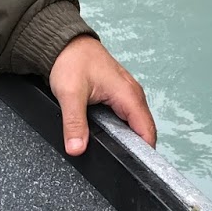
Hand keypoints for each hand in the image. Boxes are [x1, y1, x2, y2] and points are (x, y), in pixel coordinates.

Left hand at [48, 35, 156, 155]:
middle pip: (144, 129)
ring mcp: (128, 93)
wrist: (64, 43)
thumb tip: (77, 148)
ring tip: (116, 154)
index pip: (147, 131)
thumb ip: (74, 124)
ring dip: (129, 138)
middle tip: (120, 165)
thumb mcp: (70, 94)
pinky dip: (123, 128)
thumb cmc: (71, 60)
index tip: (133, 167)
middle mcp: (133, 94)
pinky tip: (110, 136)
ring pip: (136, 123)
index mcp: (128, 94)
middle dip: (136, 149)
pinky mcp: (119, 94)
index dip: (144, 152)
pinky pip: (128, 116)